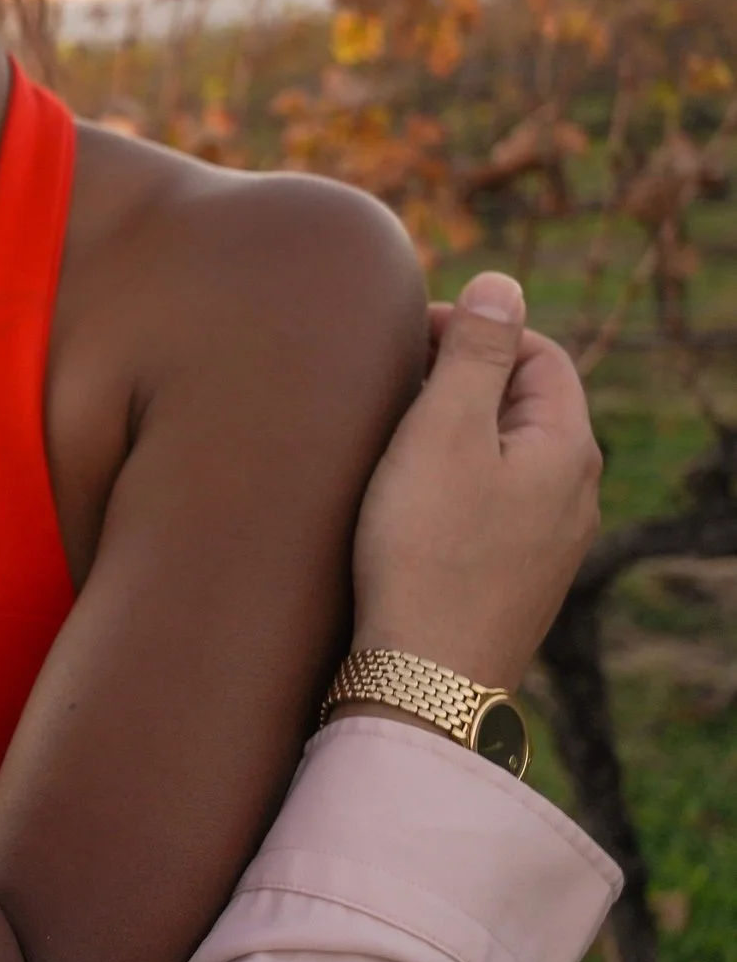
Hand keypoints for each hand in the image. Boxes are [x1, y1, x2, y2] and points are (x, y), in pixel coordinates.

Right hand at [348, 272, 602, 690]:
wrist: (425, 677)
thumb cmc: (426, 550)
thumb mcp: (442, 432)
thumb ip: (473, 354)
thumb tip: (503, 284)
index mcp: (567, 448)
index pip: (536, 353)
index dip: (472, 330)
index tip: (403, 337)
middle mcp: (573, 495)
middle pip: (522, 404)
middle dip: (458, 380)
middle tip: (388, 384)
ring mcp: (548, 543)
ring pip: (504, 457)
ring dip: (452, 434)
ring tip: (388, 441)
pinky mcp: (514, 579)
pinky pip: (491, 504)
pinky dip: (451, 483)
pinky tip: (404, 501)